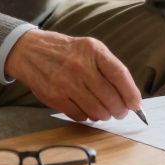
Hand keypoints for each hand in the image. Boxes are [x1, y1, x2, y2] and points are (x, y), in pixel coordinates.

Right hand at [4, 30, 141, 122]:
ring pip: (96, 111)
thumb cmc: (66, 52)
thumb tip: (129, 98)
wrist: (29, 51)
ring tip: (103, 111)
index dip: (131, 94)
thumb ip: (110, 68)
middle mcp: (79, 66)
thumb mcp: (89, 48)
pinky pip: (80, 116)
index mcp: (92, 51)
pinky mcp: (54, 96)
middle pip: (110, 98)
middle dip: (119, 110)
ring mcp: (65, 82)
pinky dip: (87, 116)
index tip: (136, 105)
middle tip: (119, 112)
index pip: (120, 75)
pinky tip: (85, 108)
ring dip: (104, 115)